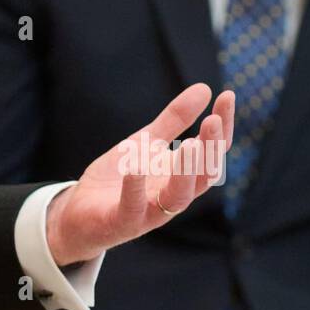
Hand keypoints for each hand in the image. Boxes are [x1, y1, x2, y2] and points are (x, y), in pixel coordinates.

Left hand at [46, 83, 233, 266]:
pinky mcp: (122, 221)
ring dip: (186, 173)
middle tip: (212, 121)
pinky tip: (136, 165)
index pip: (212, 152)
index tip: (227, 96)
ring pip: (178, 197)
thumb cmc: (121, 178)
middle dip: (211, 150)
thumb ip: (174, 120)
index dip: (223, 126)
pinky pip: (133, 208)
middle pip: (204, 176)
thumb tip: (204, 88)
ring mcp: (150, 211)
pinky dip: (136, 187)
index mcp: (182, 175)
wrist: (81, 213)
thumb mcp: (147, 142)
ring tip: (191, 144)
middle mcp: (172, 195)